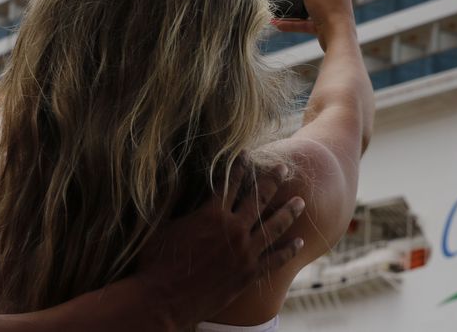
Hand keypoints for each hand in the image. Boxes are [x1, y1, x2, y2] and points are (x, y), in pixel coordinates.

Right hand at [134, 157, 304, 329]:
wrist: (163, 301)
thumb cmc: (155, 263)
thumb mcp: (159, 225)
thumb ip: (171, 199)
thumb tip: (175, 174)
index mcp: (211, 214)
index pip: (231, 183)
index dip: (240, 167)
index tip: (248, 153)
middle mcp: (233, 229)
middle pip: (259, 199)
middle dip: (273, 181)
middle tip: (284, 168)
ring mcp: (244, 252)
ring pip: (274, 227)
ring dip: (288, 212)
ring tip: (300, 201)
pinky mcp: (249, 274)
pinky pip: (275, 260)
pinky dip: (289, 250)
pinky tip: (300, 242)